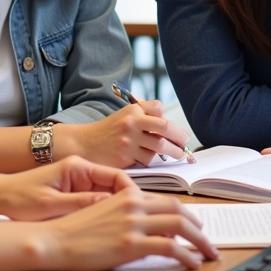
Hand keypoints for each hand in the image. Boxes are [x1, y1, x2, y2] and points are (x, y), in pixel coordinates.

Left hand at [0, 156, 131, 220]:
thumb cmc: (21, 198)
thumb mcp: (52, 204)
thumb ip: (82, 204)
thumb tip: (113, 206)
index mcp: (77, 167)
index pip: (116, 175)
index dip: (131, 192)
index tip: (140, 210)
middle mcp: (80, 171)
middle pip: (115, 186)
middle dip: (127, 203)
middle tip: (140, 223)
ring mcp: (77, 182)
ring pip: (106, 196)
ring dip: (116, 211)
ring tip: (127, 229)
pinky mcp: (72, 194)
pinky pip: (95, 202)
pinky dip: (103, 214)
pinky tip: (108, 230)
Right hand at [39, 181, 219, 270]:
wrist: (55, 239)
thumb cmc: (74, 229)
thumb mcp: (102, 211)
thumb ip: (126, 212)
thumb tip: (149, 226)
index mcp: (126, 195)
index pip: (165, 200)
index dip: (184, 213)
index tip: (193, 225)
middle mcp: (133, 205)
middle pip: (178, 209)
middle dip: (198, 225)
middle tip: (207, 239)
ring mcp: (133, 223)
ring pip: (180, 225)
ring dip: (200, 241)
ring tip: (208, 252)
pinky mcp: (131, 244)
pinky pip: (170, 247)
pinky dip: (187, 256)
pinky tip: (193, 263)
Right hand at [57, 101, 191, 166]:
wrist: (84, 144)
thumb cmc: (108, 132)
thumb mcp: (123, 116)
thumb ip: (144, 114)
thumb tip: (168, 122)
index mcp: (132, 110)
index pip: (158, 109)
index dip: (169, 120)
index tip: (179, 132)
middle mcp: (131, 122)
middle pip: (165, 127)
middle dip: (180, 137)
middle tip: (185, 145)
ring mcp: (129, 140)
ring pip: (159, 147)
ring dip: (172, 152)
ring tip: (178, 155)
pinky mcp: (126, 157)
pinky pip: (148, 160)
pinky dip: (153, 161)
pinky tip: (151, 160)